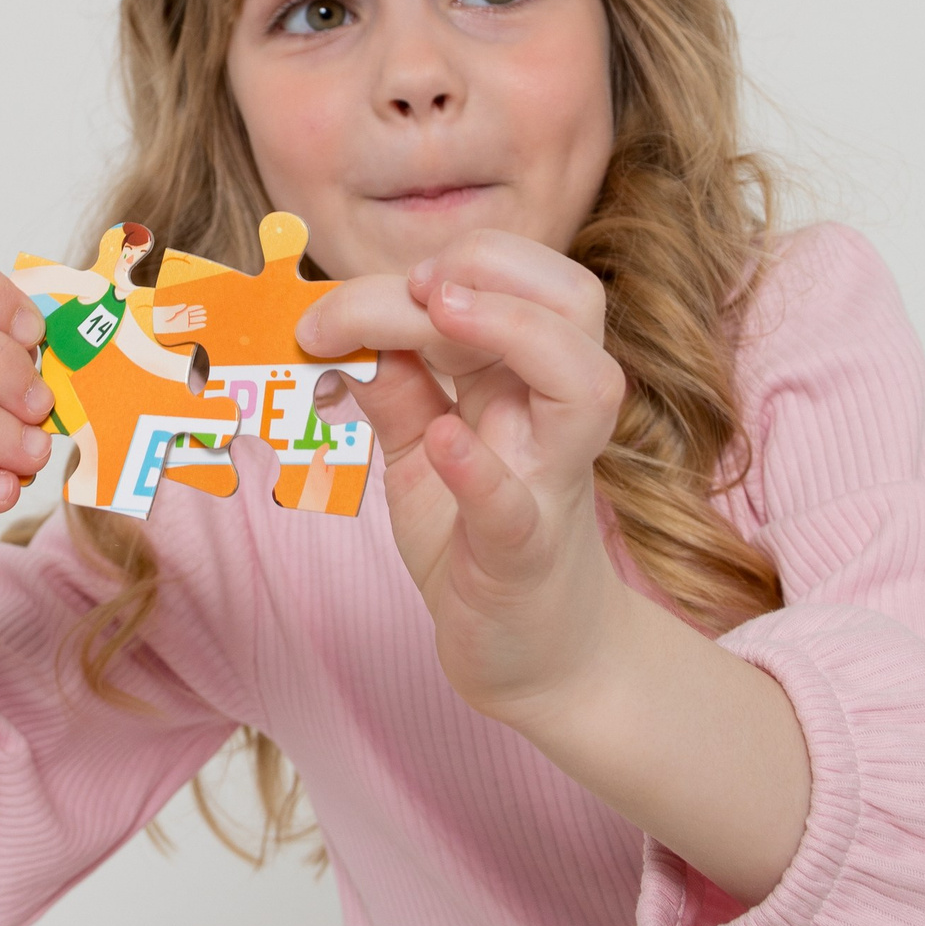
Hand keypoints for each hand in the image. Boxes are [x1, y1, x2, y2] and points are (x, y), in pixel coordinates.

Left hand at [297, 231, 628, 722]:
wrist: (532, 657)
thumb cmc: (477, 540)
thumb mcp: (419, 453)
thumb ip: (391, 390)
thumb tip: (340, 330)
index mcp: (524, 383)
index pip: (508, 284)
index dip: (439, 268)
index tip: (357, 296)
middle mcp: (551, 419)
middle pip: (576, 302)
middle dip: (496, 268)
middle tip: (418, 288)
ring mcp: (547, 484)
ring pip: (584, 385)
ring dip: (513, 330)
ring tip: (439, 314)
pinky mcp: (523, 556)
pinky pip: (516, 506)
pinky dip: (480, 468)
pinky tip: (445, 440)